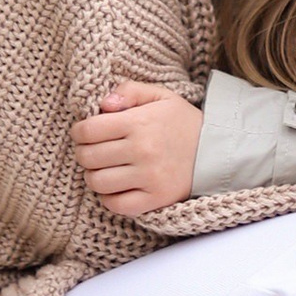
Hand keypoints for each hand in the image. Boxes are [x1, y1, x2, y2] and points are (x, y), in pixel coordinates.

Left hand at [72, 81, 202, 216]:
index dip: (78, 131)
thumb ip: (130, 91)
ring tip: (102, 169)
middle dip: (83, 152)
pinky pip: (116, 204)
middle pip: (88, 157)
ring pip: (97, 182)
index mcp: (139, 122)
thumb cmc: (182, 122)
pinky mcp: (155, 198)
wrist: (217, 151)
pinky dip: (108, 198)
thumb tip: (103, 104)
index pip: (88, 129)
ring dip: (93, 176)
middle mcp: (142, 150)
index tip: (83, 133)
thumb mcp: (161, 96)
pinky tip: (115, 187)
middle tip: (90, 151)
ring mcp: (149, 177)